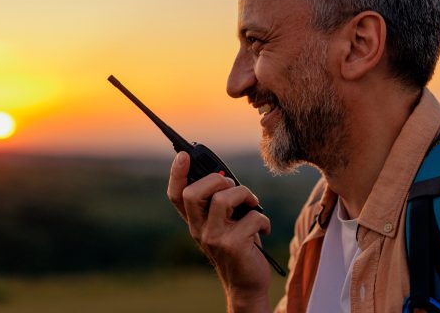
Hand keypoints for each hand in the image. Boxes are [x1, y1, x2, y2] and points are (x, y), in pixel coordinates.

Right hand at [167, 152, 271, 311]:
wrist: (246, 283)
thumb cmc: (240, 245)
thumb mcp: (226, 222)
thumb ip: (221, 201)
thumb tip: (225, 177)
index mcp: (195, 221)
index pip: (176, 195)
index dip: (176, 174)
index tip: (183, 155)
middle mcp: (198, 230)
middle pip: (193, 193)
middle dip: (216, 180)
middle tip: (232, 186)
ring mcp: (213, 238)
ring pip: (223, 199)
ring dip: (245, 194)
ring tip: (252, 204)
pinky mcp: (232, 245)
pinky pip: (251, 217)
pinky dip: (263, 220)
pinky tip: (263, 230)